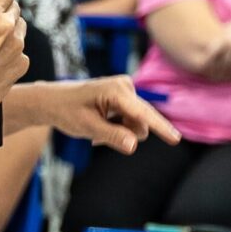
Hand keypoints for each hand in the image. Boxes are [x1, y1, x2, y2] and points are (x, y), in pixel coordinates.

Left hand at [23, 77, 180, 154]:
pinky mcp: (126, 95)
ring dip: (120, 132)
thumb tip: (133, 146)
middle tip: (98, 138)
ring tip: (98, 130)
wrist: (54, 100)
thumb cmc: (68, 112)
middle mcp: (126, 86)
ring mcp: (127, 89)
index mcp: (115, 91)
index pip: (142, 114)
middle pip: (141, 122)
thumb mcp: (88, 128)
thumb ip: (112, 136)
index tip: (176, 140)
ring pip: (138, 123)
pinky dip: (118, 126)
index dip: (160, 128)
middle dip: (124, 134)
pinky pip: (132, 119)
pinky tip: (102, 124)